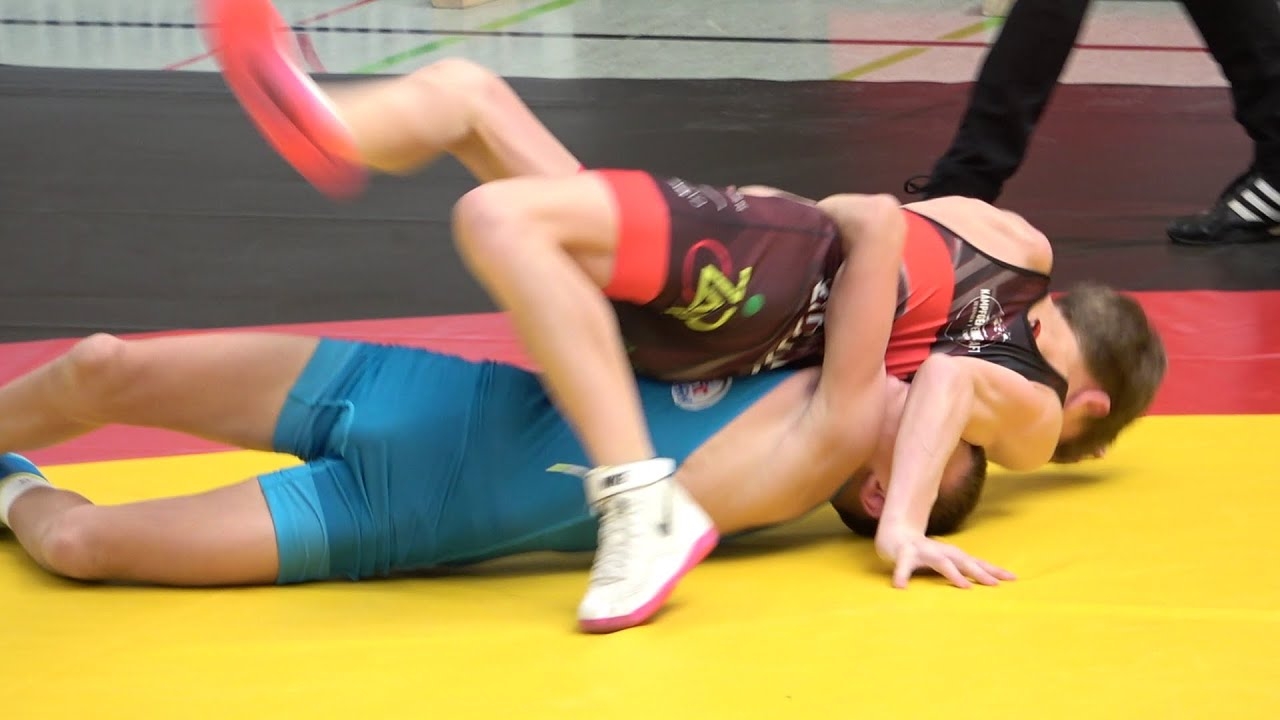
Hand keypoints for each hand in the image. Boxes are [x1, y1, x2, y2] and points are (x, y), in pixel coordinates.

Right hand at [875, 528, 1015, 588]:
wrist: (895, 534)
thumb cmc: (924, 553)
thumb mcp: (945, 561)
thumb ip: (962, 570)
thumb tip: (990, 581)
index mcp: (952, 554)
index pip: (976, 562)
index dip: (993, 570)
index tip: (1013, 578)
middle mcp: (941, 551)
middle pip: (964, 561)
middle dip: (980, 572)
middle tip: (995, 585)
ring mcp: (923, 550)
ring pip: (940, 561)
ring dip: (953, 573)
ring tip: (964, 587)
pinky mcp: (904, 554)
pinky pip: (903, 566)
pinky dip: (902, 575)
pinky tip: (901, 587)